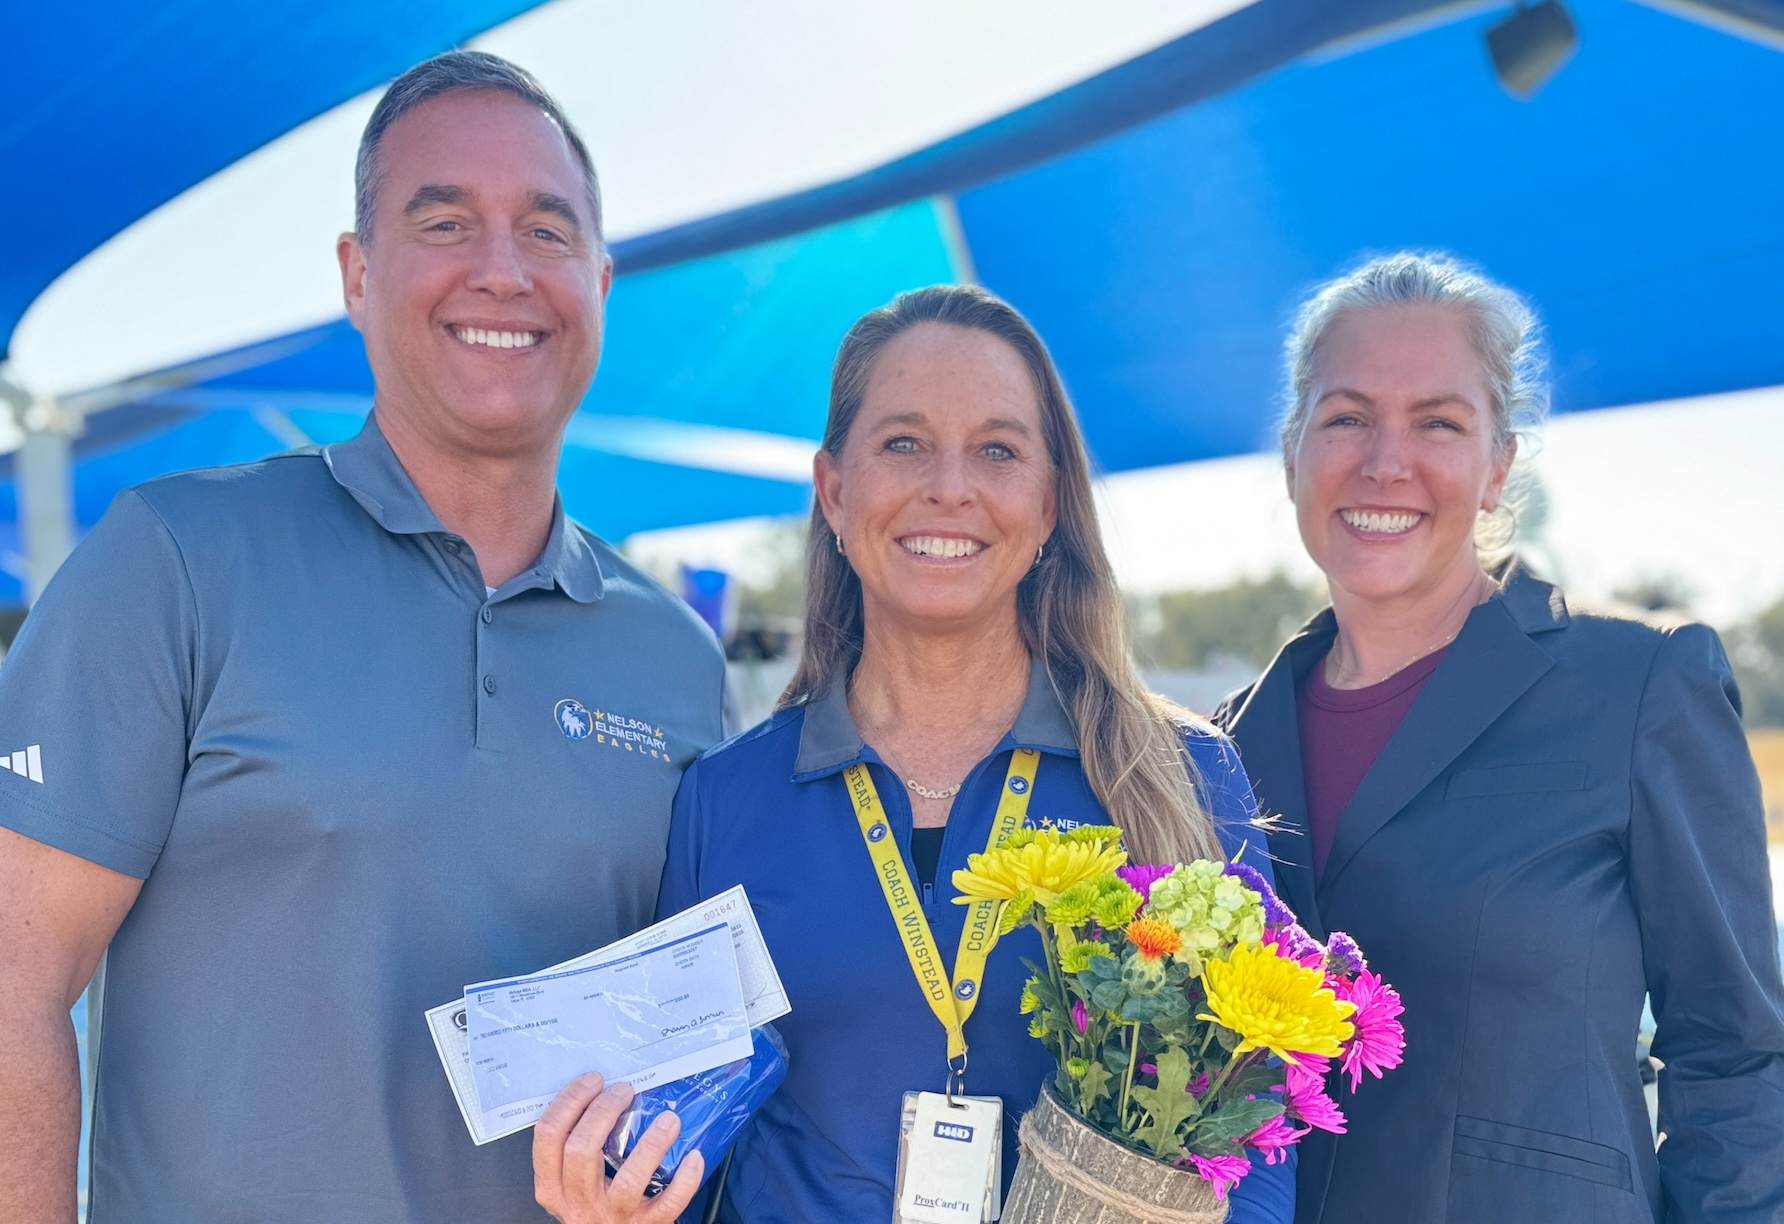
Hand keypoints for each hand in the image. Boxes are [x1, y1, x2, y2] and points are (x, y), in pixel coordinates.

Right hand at [534, 1073, 704, 1223]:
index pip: (549, 1136)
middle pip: (581, 1150)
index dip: (570, 1101)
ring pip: (629, 1179)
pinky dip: (685, 1179)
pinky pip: (669, 1202)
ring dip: (651, 1143)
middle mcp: (579, 1202)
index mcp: (554, 1186)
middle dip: (603, 1111)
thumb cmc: (595, 1204)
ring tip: (668, 1119)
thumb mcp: (571, 1179)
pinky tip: (692, 1157)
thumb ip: (576, 1144)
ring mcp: (614, 1214)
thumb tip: (599, 1091)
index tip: (593, 1081)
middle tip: (624, 1091)